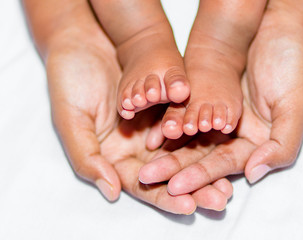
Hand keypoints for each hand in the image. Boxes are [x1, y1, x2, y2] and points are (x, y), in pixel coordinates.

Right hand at [45, 14, 231, 213]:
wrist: (82, 41)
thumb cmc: (69, 81)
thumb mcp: (72, 122)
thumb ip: (88, 158)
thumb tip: (112, 191)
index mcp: (114, 156)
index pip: (143, 184)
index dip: (165, 197)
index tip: (188, 206)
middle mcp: (137, 145)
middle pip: (170, 173)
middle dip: (194, 187)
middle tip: (219, 199)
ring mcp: (154, 124)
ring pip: (184, 151)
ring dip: (206, 166)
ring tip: (228, 182)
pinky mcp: (166, 104)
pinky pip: (187, 120)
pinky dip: (203, 132)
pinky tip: (222, 144)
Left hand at [140, 0, 302, 193]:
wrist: (277, 28)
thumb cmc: (292, 66)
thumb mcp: (294, 107)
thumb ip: (280, 145)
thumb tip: (253, 175)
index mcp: (256, 142)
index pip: (224, 165)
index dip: (200, 176)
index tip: (175, 187)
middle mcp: (234, 134)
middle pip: (201, 156)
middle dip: (174, 168)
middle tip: (147, 177)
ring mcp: (217, 117)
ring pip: (188, 139)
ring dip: (167, 151)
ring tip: (144, 162)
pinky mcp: (204, 99)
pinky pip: (183, 114)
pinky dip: (168, 125)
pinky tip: (151, 136)